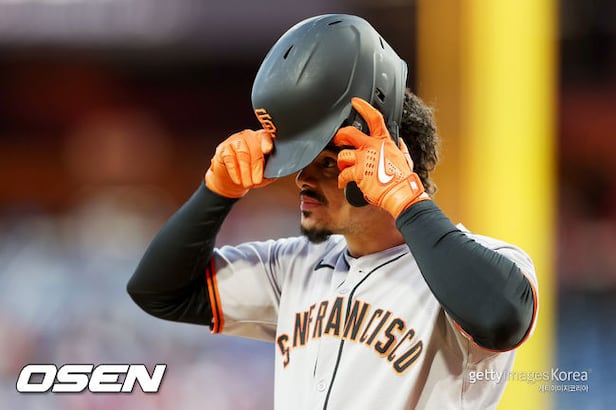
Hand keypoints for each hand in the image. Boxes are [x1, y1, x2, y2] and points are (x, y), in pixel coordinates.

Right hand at [205, 129, 274, 197]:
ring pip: (242, 154)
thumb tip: (279, 171)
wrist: (234, 177)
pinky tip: (238, 180)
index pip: (265, 136)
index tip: (268, 151)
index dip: (266, 142)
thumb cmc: (252, 171)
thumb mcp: (264, 171)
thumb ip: (272, 169)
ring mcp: (235, 141)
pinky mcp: (224, 148)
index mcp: (261, 138)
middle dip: (256, 168)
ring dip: (245, 172)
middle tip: (257, 181)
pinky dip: (234, 171)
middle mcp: (248, 136)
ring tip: (248, 184)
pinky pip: (229, 159)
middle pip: (254, 149)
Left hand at [333, 97, 428, 216]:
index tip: (356, 102)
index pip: (374, 118)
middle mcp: (372, 147)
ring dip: (341, 162)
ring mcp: (364, 159)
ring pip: (343, 154)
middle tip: (338, 139)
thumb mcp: (405, 158)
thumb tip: (399, 142)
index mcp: (384, 142)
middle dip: (340, 135)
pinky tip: (343, 183)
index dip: (364, 107)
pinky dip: (341, 180)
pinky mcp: (358, 172)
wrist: (400, 193)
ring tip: (344, 167)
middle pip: (349, 132)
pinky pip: (343, 174)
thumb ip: (400, 148)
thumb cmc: (403, 178)